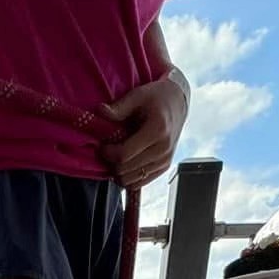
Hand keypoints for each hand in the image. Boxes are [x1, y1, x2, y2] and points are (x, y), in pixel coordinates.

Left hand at [103, 71, 189, 186]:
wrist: (177, 104)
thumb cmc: (157, 98)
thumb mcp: (137, 95)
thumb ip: (119, 107)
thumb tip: (100, 111)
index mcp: (157, 130)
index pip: (124, 154)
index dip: (108, 153)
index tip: (103, 146)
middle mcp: (163, 149)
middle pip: (126, 170)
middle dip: (111, 163)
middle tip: (108, 151)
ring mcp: (165, 161)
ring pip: (131, 180)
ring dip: (118, 172)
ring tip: (116, 157)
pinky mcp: (164, 168)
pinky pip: (140, 183)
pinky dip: (128, 178)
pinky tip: (125, 164)